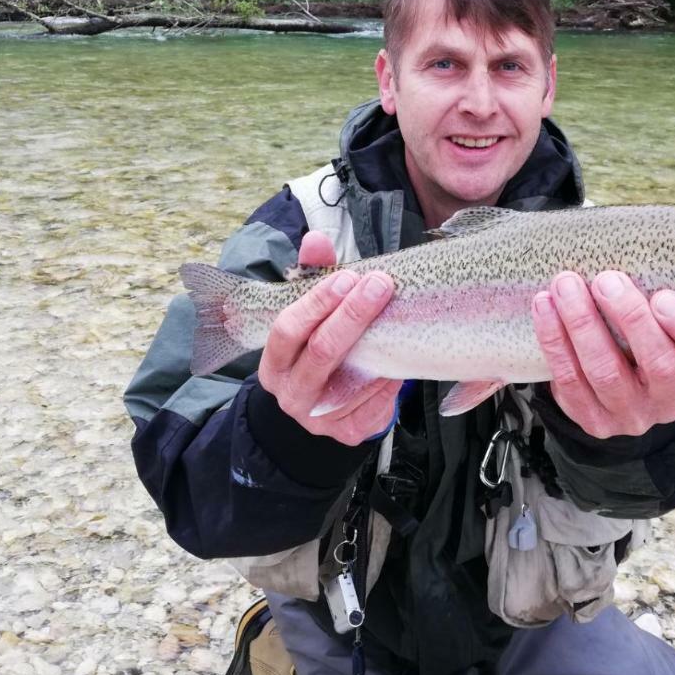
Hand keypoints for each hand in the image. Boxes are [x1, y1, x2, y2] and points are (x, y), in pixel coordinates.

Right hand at [257, 232, 401, 445]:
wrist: (321, 408)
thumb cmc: (317, 348)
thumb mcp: (310, 315)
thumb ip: (313, 276)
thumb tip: (316, 240)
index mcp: (274, 362)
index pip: (287, 328)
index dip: (317, 302)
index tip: (349, 277)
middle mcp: (290, 394)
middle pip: (321, 353)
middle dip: (353, 316)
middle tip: (381, 285)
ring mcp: (317, 419)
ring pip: (352, 380)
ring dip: (380, 349)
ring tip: (397, 317)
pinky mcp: (346, 434)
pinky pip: (374, 406)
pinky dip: (390, 382)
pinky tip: (400, 362)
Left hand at [531, 270, 674, 438]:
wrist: (625, 377)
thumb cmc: (655, 326)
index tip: (663, 296)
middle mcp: (673, 399)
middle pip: (659, 365)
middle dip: (630, 318)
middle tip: (606, 280)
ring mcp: (633, 414)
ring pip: (606, 374)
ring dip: (583, 325)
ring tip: (566, 285)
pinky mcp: (595, 420)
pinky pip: (570, 383)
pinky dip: (555, 342)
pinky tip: (545, 307)